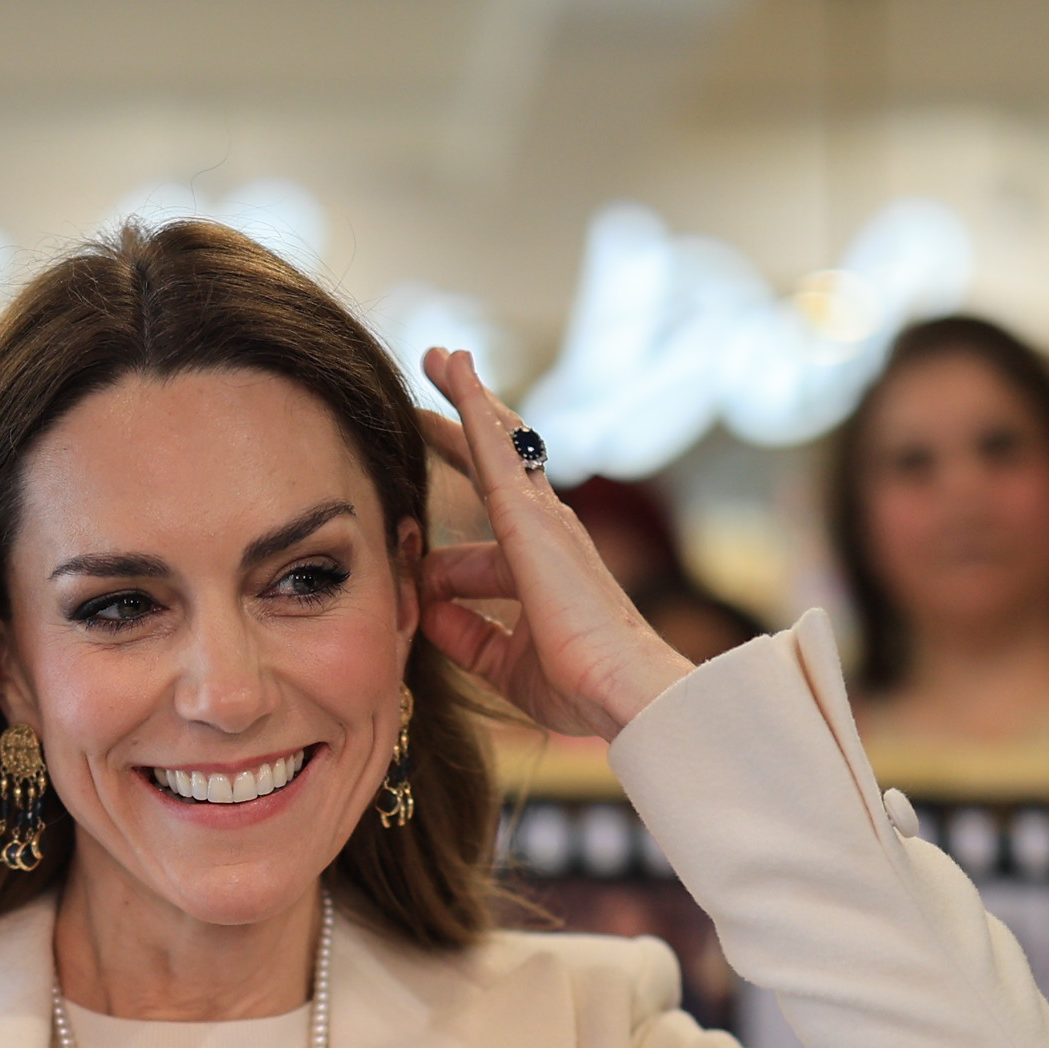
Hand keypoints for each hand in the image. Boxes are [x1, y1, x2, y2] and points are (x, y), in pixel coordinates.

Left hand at [411, 347, 692, 740]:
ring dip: (468, 396)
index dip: (458, 490)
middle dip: (463, 425)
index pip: (491, 511)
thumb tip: (426, 611)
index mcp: (539, 565)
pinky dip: (473, 405)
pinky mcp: (533, 516)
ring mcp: (543, 518)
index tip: (424, 472)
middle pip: (497, 461)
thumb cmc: (580, 686)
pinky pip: (496, 448)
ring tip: (440, 355)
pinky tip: (455, 367)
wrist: (624, 691)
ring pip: (499, 440)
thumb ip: (464, 634)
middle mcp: (545, 531)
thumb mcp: (501, 662)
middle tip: (435, 383)